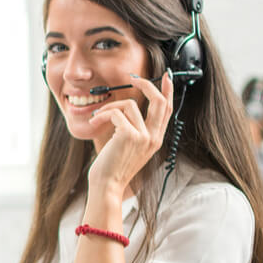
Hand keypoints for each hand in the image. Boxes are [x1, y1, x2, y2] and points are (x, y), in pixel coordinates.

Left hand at [87, 70, 173, 198]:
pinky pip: (115, 113)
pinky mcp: (129, 135)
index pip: (167, 110)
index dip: (168, 91)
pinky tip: (94, 122)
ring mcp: (143, 136)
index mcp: (155, 140)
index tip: (166, 77)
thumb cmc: (112, 168)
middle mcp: (153, 138)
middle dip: (146, 85)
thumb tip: (128, 108)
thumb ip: (134, 130)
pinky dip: (102, 114)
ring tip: (97, 116)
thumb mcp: (128, 147)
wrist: (107, 185)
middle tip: (133, 78)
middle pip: (159, 101)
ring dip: (109, 107)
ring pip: (129, 104)